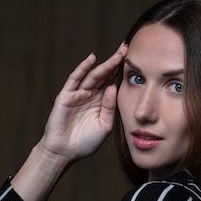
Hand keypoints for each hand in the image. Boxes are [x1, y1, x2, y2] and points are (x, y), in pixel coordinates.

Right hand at [40, 43, 127, 162]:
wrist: (65, 153)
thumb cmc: (85, 142)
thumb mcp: (105, 126)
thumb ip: (110, 108)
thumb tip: (113, 87)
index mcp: (101, 102)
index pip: (112, 82)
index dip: (121, 71)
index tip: (134, 60)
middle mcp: (91, 95)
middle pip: (104, 75)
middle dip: (115, 62)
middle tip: (126, 48)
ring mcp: (78, 94)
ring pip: (93, 75)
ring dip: (104, 64)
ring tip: (117, 54)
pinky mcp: (66, 96)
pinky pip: (75, 79)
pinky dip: (82, 68)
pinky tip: (91, 59)